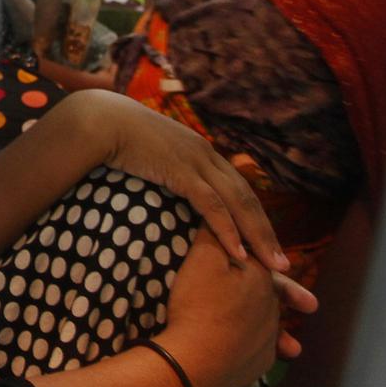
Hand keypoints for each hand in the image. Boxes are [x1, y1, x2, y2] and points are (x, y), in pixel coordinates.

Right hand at [70, 91, 287, 273]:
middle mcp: (206, 155)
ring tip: (274, 266)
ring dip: (258, 236)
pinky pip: (211, 205)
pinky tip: (239, 252)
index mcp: (200, 153)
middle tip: (284, 264)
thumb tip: (162, 190)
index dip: (253, 218)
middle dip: (266, 232)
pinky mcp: (181, 170)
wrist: (101, 120)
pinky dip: (227, 230)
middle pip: (247, 198)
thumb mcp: (149, 157)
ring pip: (238, 203)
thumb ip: (163, 171)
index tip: (264, 244)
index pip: (237, 189)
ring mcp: (196, 162)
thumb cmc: (117, 140)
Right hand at [158, 237, 317, 386]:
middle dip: (288, 297)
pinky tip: (259, 356)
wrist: (194, 359)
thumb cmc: (197, 305)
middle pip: (273, 294)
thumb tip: (223, 217)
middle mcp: (271, 304)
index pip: (262, 259)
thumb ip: (216, 234)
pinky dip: (262, 352)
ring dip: (282, 331)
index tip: (285, 263)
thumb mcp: (201, 259)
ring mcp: (268, 336)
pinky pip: (264, 352)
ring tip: (293, 344)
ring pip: (274, 326)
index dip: (262, 257)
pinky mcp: (260, 362)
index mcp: (260, 275)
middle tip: (311, 305)